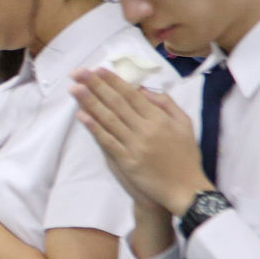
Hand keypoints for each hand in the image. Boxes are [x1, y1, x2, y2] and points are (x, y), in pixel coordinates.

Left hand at [70, 67, 208, 214]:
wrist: (184, 189)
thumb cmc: (185, 156)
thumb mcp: (185, 124)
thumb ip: (166, 105)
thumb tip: (143, 90)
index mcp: (159, 119)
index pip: (131, 95)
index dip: (113, 82)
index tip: (98, 69)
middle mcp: (145, 129)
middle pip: (116, 103)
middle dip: (96, 86)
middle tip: (78, 73)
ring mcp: (135, 146)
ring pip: (108, 119)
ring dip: (90, 103)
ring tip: (74, 89)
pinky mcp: (126, 161)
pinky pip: (107, 141)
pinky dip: (94, 128)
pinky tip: (82, 116)